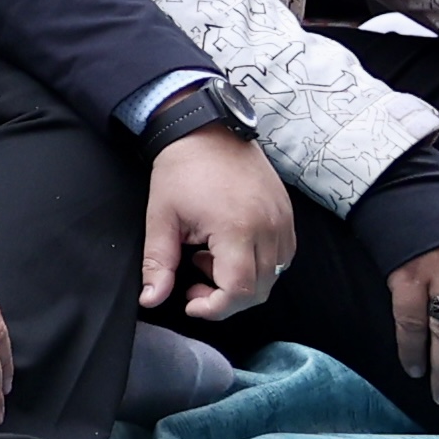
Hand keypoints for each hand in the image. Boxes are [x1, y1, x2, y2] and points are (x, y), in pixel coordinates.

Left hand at [138, 126, 293, 318]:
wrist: (207, 130)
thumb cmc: (182, 170)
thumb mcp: (161, 218)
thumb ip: (158, 263)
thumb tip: (151, 299)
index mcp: (237, 229)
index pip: (240, 291)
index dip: (215, 307)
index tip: (191, 303)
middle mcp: (269, 228)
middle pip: (260, 290)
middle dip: (226, 298)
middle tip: (195, 283)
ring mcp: (283, 221)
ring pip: (273, 275)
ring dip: (242, 281)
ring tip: (208, 256)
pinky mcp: (287, 216)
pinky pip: (282, 256)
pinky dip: (257, 264)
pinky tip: (228, 248)